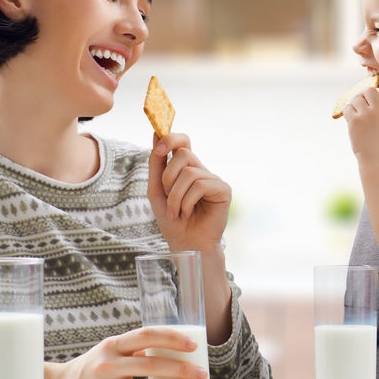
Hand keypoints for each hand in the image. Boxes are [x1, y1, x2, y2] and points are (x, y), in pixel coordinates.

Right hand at [45, 326, 207, 378]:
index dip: (172, 337)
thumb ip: (135, 348)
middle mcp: (109, 363)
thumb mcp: (110, 350)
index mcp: (113, 344)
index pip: (147, 335)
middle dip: (181, 368)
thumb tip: (172, 347)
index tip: (192, 344)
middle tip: (201, 371)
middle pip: (153, 363)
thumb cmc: (92, 367)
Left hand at [147, 132, 231, 252]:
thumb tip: (156, 134)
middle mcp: (201, 170)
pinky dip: (187, 202)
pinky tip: (188, 213)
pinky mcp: (223, 189)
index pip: (183, 141)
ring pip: (189, 172)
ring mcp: (213, 179)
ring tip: (176, 212)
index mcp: (185, 169)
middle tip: (167, 196)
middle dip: (168, 176)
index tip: (159, 147)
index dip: (171, 138)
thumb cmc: (172, 220)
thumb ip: (156, 164)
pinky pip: (200, 185)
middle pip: (184, 153)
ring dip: (175, 196)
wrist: (185, 244)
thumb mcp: (157, 190)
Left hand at [342, 86, 378, 167]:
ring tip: (357, 114)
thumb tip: (366, 96)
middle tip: (361, 105)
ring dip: (354, 104)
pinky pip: (347, 108)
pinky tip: (352, 119)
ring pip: (355, 98)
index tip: (372, 102)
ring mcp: (366, 115)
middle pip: (368, 90)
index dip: (376, 94)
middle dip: (363, 95)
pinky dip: (348, 112)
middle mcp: (378, 110)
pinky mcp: (354, 121)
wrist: (377, 158)